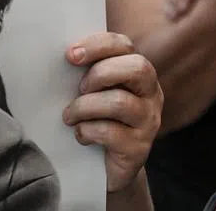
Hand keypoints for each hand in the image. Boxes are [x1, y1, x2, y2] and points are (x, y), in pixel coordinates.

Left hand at [64, 33, 162, 192]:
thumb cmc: (97, 121)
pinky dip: (87, 131)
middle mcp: (151, 93)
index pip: (125, 46)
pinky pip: (110, 132)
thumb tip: (65, 53)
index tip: (70, 55)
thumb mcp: (96, 92)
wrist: (105, 169)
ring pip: (120, 101)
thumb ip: (89, 72)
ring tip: (70, 115)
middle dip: (100, 73)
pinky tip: (80, 134)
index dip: (98, 46)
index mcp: (139, 72)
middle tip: (79, 88)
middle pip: (136, 68)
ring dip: (85, 106)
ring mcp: (148, 121)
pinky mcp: (138, 148)